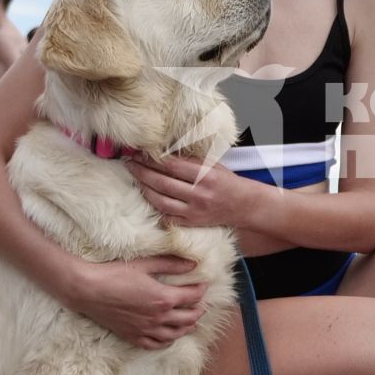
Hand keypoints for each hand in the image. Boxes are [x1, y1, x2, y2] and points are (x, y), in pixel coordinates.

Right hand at [65, 255, 209, 350]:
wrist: (88, 290)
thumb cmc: (115, 274)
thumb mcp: (145, 264)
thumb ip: (171, 264)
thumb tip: (193, 263)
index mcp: (164, 299)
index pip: (192, 297)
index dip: (201, 290)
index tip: (202, 285)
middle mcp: (158, 318)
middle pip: (189, 318)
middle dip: (199, 310)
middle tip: (200, 303)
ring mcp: (146, 330)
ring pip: (176, 334)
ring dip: (187, 327)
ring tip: (191, 320)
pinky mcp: (133, 337)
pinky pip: (156, 345)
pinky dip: (168, 341)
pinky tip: (170, 336)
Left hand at [127, 153, 255, 228]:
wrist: (243, 205)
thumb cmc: (227, 182)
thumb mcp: (213, 165)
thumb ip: (190, 160)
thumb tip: (163, 151)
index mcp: (206, 176)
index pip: (172, 166)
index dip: (153, 159)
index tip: (141, 154)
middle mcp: (199, 194)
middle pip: (162, 182)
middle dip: (142, 172)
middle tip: (131, 164)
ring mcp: (194, 211)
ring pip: (160, 200)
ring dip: (144, 188)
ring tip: (136, 178)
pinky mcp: (191, 223)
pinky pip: (166, 216)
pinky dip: (154, 206)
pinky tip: (147, 196)